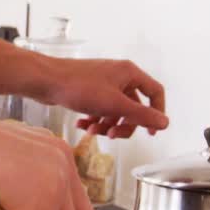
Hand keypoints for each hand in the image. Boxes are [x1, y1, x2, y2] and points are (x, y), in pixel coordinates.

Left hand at [40, 58, 167, 138]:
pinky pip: (100, 109)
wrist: (45, 80)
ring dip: (105, 125)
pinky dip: (94, 119)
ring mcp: (104, 83)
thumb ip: (141, 115)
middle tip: (110, 136)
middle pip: (133, 107)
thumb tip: (165, 123)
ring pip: (115, 111)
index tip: (150, 132)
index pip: (155, 92)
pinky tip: (81, 124)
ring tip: (90, 130)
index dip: (157, 113)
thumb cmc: (78, 86)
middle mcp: (119, 76)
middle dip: (122, 125)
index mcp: (130, 73)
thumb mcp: (114, 105)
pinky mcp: (90, 90)